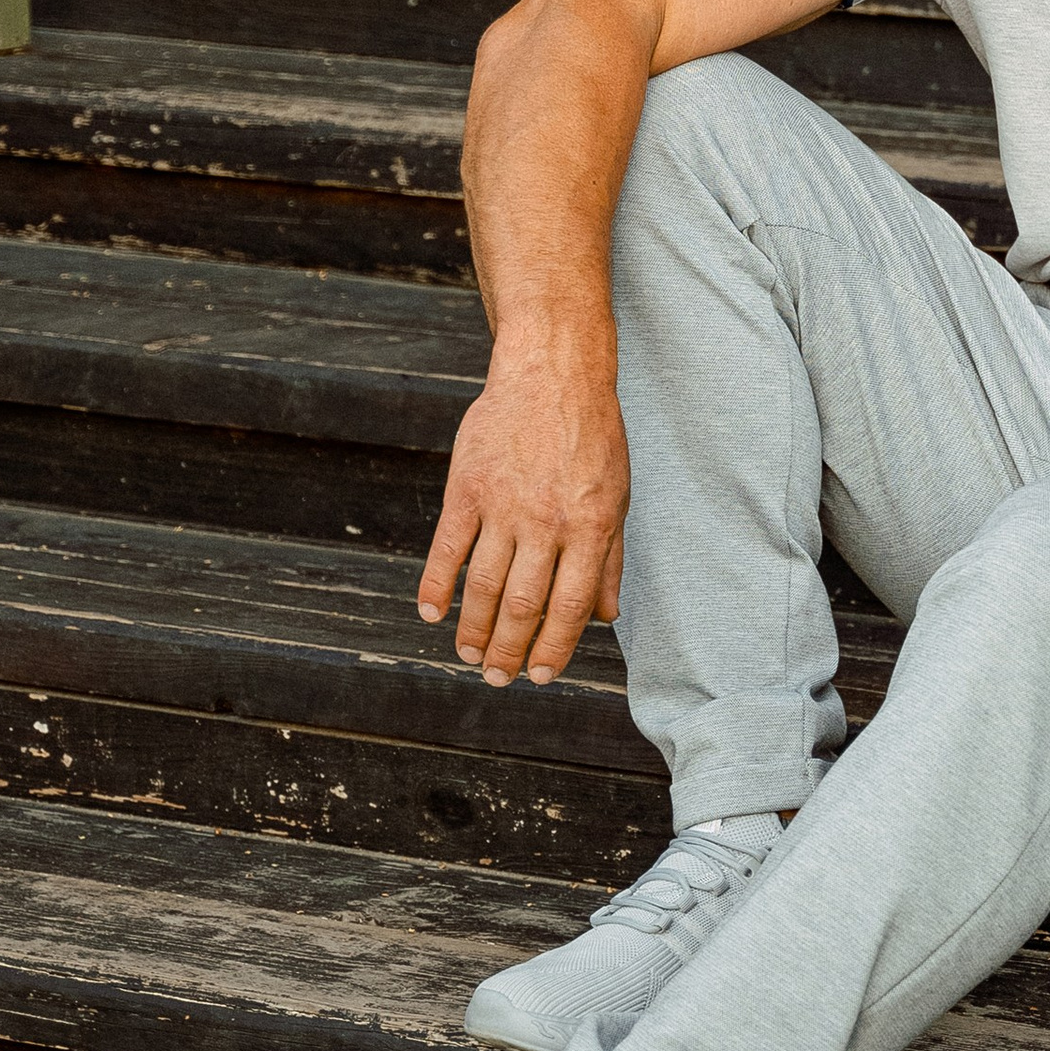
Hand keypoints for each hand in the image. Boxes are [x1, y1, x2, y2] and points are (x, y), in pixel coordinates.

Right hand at [417, 341, 628, 687]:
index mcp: (589, 525)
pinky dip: (435, 585)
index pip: (568, 606)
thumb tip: (606, 616)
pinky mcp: (467, 487)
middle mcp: (546, 521)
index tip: (540, 675)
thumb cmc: (591, 435)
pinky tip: (432, 613)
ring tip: (470, 656)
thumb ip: (610, 558)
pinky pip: (447, 547)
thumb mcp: (617, 494)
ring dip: (473, 629)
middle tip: (497, 678)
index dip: (553, 648)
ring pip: (482, 585)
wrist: (552, 372)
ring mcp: (503, 504)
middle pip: (521, 604)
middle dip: (508, 650)